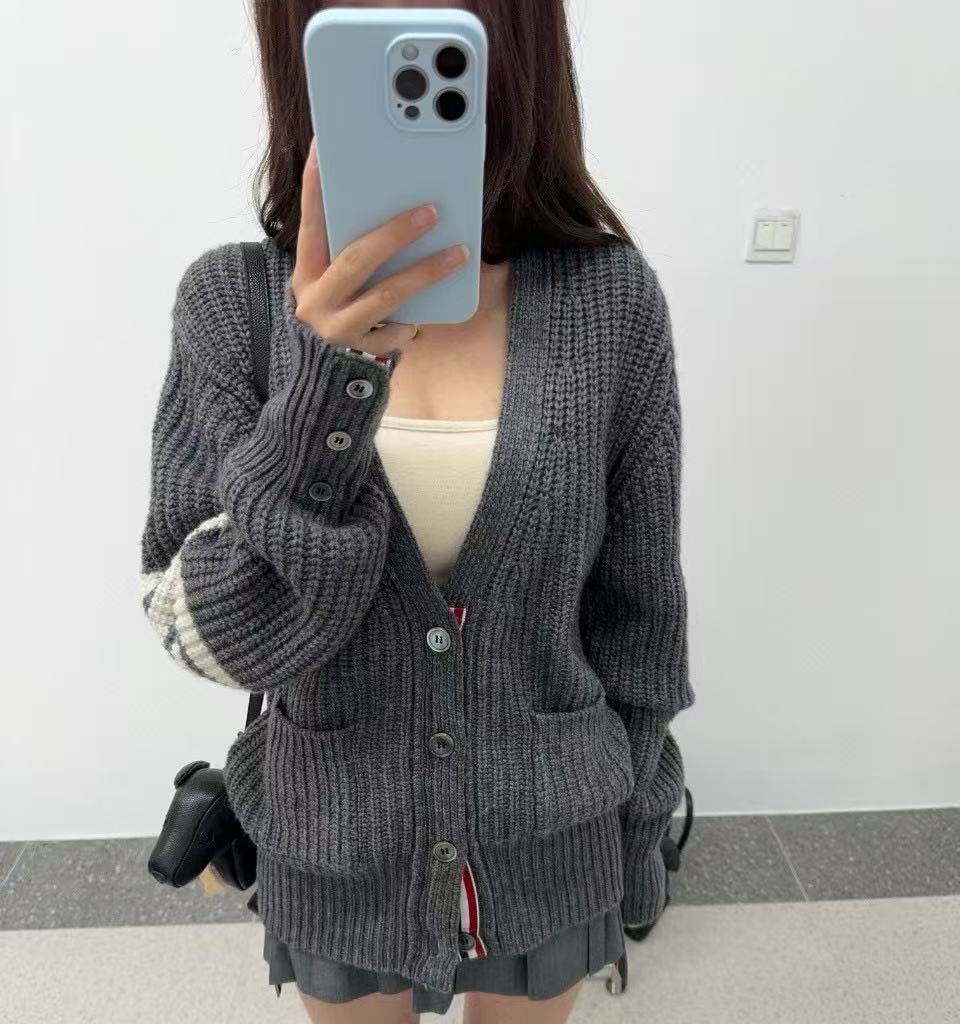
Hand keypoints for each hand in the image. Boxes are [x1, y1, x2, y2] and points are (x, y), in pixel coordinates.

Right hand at [289, 136, 469, 354]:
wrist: (320, 366)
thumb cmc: (337, 306)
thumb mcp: (332, 276)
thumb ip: (351, 247)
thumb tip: (393, 202)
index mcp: (307, 270)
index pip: (311, 224)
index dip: (314, 189)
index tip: (323, 150)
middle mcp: (314, 298)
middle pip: (357, 259)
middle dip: (396, 234)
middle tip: (430, 211)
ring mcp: (335, 327)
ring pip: (386, 296)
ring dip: (425, 273)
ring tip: (459, 254)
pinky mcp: (357, 350)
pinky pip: (394, 332)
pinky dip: (410, 323)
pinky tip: (421, 318)